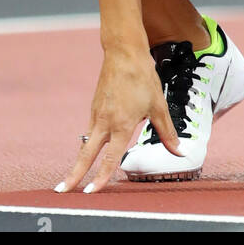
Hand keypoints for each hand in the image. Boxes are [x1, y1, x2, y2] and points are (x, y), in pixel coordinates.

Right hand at [54, 47, 181, 194]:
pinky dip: (88, 143)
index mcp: (121, 125)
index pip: (109, 158)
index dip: (101, 177)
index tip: (91, 192)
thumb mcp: (158, 106)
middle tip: (62, 190)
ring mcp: (97, 114)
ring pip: (86, 143)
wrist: (124, 52)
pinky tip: (90, 149)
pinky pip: (90, 130)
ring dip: (79, 161)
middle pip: (86, 154)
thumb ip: (167, 133)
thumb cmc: (143, 78)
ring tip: (72, 177)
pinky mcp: (95, 107)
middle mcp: (105, 122)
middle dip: (74, 174)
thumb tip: (181, 151)